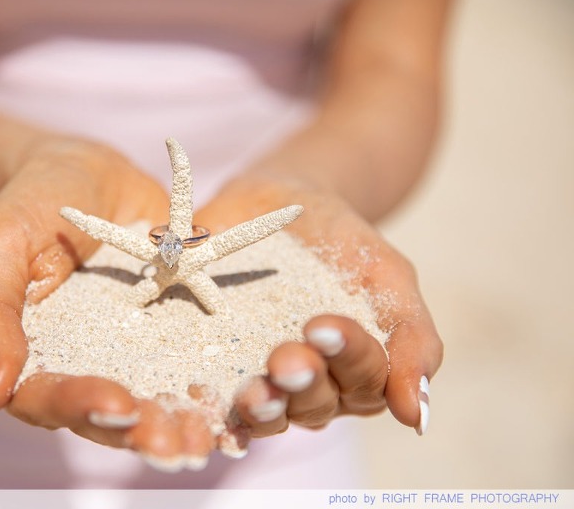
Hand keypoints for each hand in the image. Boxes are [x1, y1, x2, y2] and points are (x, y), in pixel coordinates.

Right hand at [0, 138, 214, 464]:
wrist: (85, 173)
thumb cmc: (29, 205)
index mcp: (33, 359)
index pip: (49, 400)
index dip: (82, 408)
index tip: (119, 408)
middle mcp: (84, 366)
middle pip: (109, 417)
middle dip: (144, 434)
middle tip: (179, 447)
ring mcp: (131, 351)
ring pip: (156, 400)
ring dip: (183, 423)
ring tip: (212, 435)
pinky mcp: (171, 330)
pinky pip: (192, 359)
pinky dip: (215, 381)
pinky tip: (244, 394)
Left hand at [195, 179, 442, 438]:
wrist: (280, 206)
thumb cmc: (343, 241)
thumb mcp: (386, 274)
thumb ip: (412, 336)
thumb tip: (417, 418)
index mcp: (361, 368)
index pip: (365, 375)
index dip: (348, 354)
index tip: (323, 324)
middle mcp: (317, 387)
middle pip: (315, 403)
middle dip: (302, 384)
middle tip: (284, 360)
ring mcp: (267, 384)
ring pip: (271, 414)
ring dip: (264, 406)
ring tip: (252, 391)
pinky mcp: (219, 375)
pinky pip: (220, 406)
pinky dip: (216, 409)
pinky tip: (207, 407)